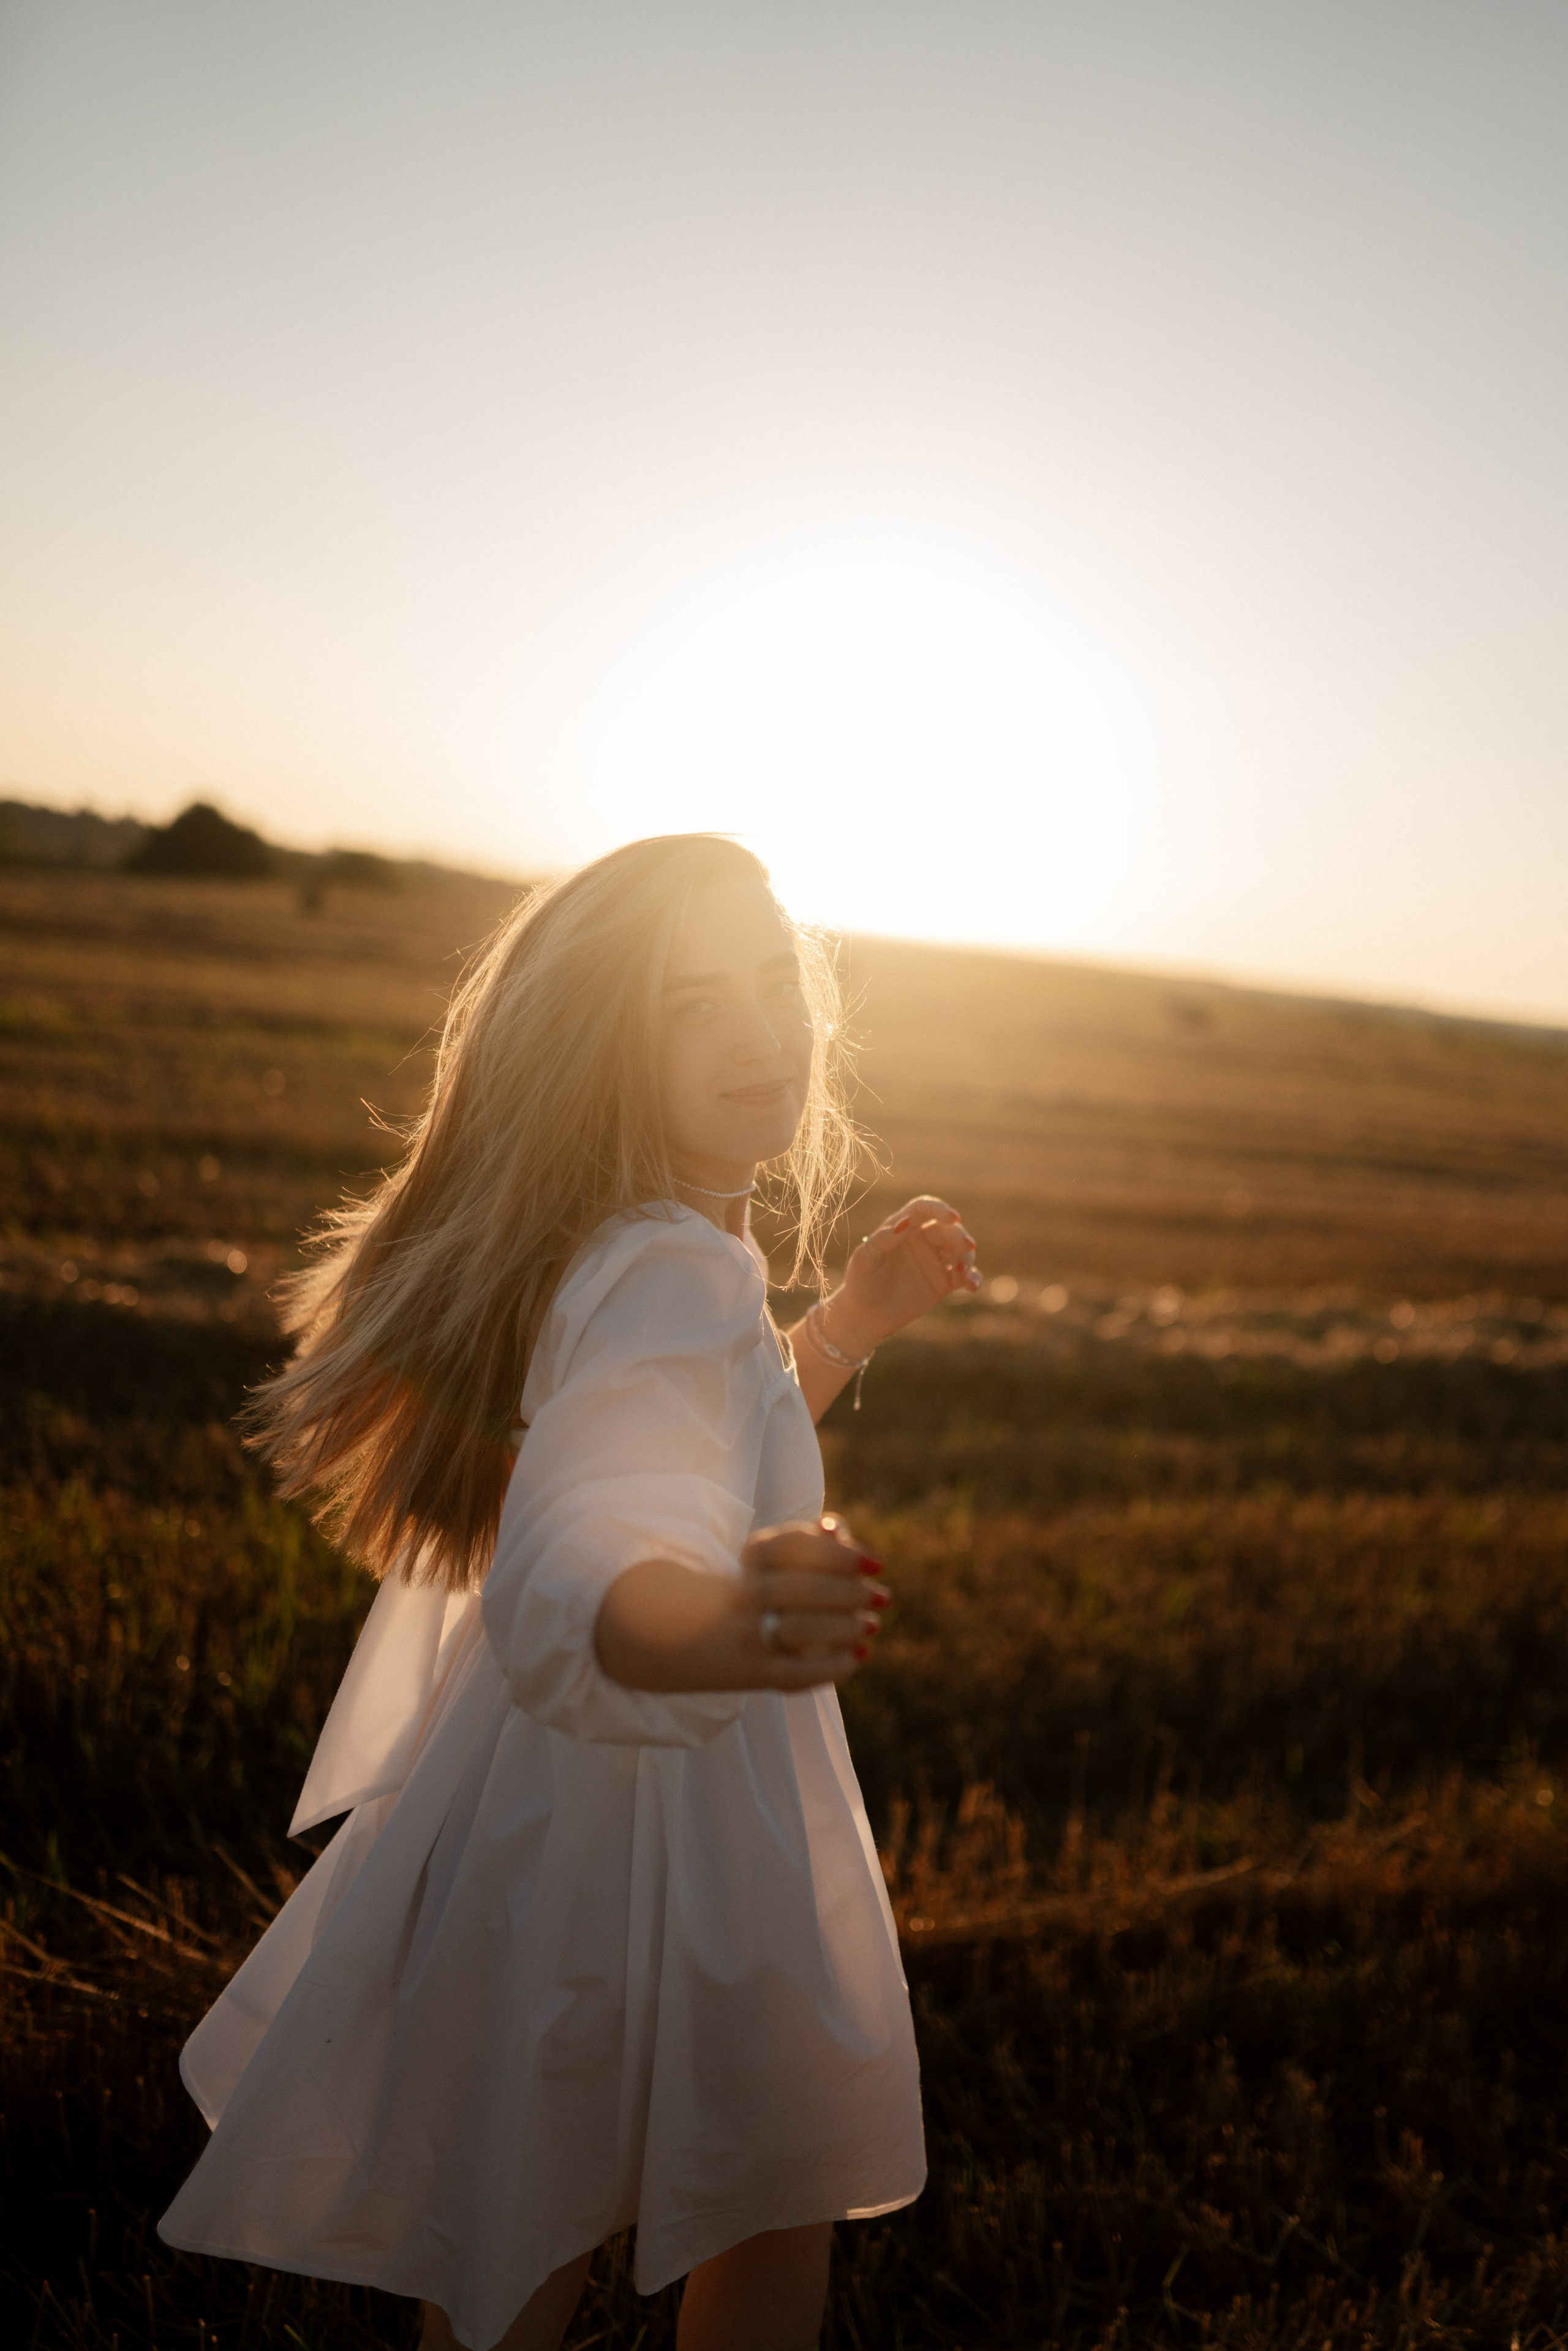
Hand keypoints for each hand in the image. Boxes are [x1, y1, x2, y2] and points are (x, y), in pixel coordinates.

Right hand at [594, 1513, 889, 1693]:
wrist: (675, 1637)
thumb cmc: (742, 1591)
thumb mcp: (762, 1560)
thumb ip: (803, 1543)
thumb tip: (838, 1528)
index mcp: (748, 1562)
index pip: (793, 1547)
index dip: (839, 1553)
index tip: (876, 1563)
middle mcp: (744, 1596)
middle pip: (801, 1589)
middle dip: (850, 1593)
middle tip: (883, 1596)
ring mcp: (745, 1637)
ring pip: (798, 1632)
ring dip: (843, 1628)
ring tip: (871, 1624)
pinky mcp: (750, 1674)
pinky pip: (794, 1675)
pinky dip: (831, 1667)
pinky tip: (858, 1656)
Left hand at [820, 1195, 980, 1356]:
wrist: (865, 1316)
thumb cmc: (860, 1282)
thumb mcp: (864, 1259)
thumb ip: (882, 1239)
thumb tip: (904, 1223)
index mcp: (902, 1227)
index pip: (924, 1210)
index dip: (940, 1209)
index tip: (953, 1218)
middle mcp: (922, 1240)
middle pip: (948, 1229)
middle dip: (960, 1235)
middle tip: (966, 1246)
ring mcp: (935, 1260)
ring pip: (961, 1250)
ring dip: (968, 1257)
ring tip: (963, 1272)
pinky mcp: (944, 1282)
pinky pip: (965, 1275)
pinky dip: (973, 1277)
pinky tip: (972, 1285)